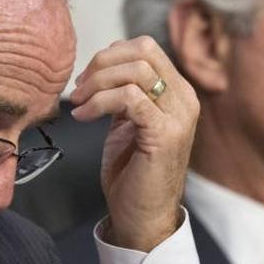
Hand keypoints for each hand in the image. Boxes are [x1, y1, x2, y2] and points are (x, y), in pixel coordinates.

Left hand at [69, 36, 198, 250]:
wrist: (143, 216)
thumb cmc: (133, 172)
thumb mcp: (129, 122)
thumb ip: (125, 92)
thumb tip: (102, 65)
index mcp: (177, 92)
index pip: (146, 47)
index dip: (110, 55)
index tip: (86, 78)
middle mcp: (184, 99)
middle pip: (142, 51)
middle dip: (101, 64)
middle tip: (79, 88)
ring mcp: (178, 116)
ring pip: (135, 71)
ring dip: (97, 83)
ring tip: (78, 104)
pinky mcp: (165, 134)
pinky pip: (130, 98)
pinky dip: (99, 102)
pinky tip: (83, 117)